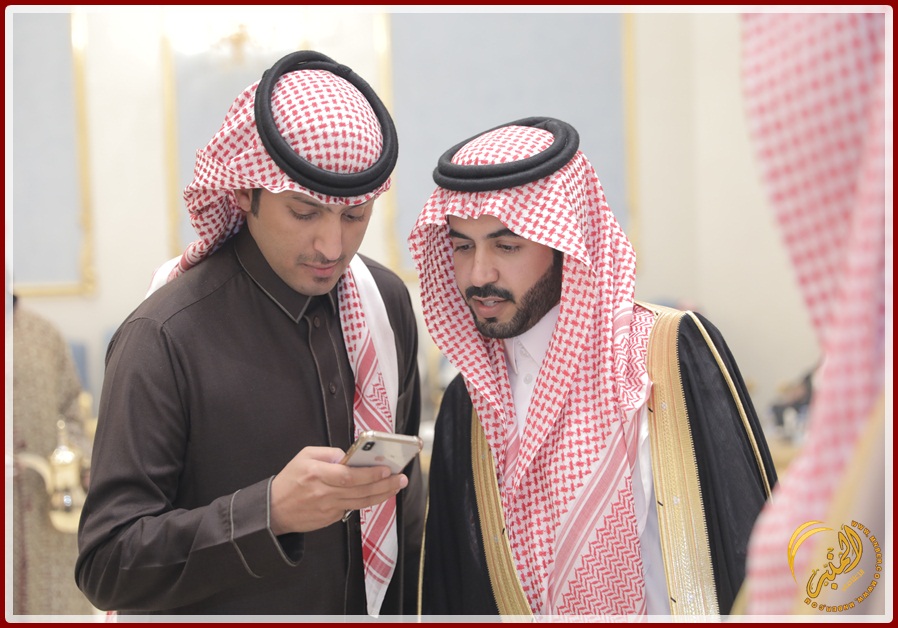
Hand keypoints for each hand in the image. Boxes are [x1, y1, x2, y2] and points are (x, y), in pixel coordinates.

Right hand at [269, 446, 407, 534]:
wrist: (274, 510)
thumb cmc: (290, 479)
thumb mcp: (304, 456)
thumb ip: (328, 453)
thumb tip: (349, 456)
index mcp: (317, 474)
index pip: (348, 476)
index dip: (369, 474)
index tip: (386, 469)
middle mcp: (324, 493)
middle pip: (360, 491)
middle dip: (384, 485)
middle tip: (401, 479)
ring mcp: (328, 509)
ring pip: (361, 503)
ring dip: (382, 495)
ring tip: (396, 486)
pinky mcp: (330, 519)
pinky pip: (352, 509)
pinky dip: (367, 502)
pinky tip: (378, 494)